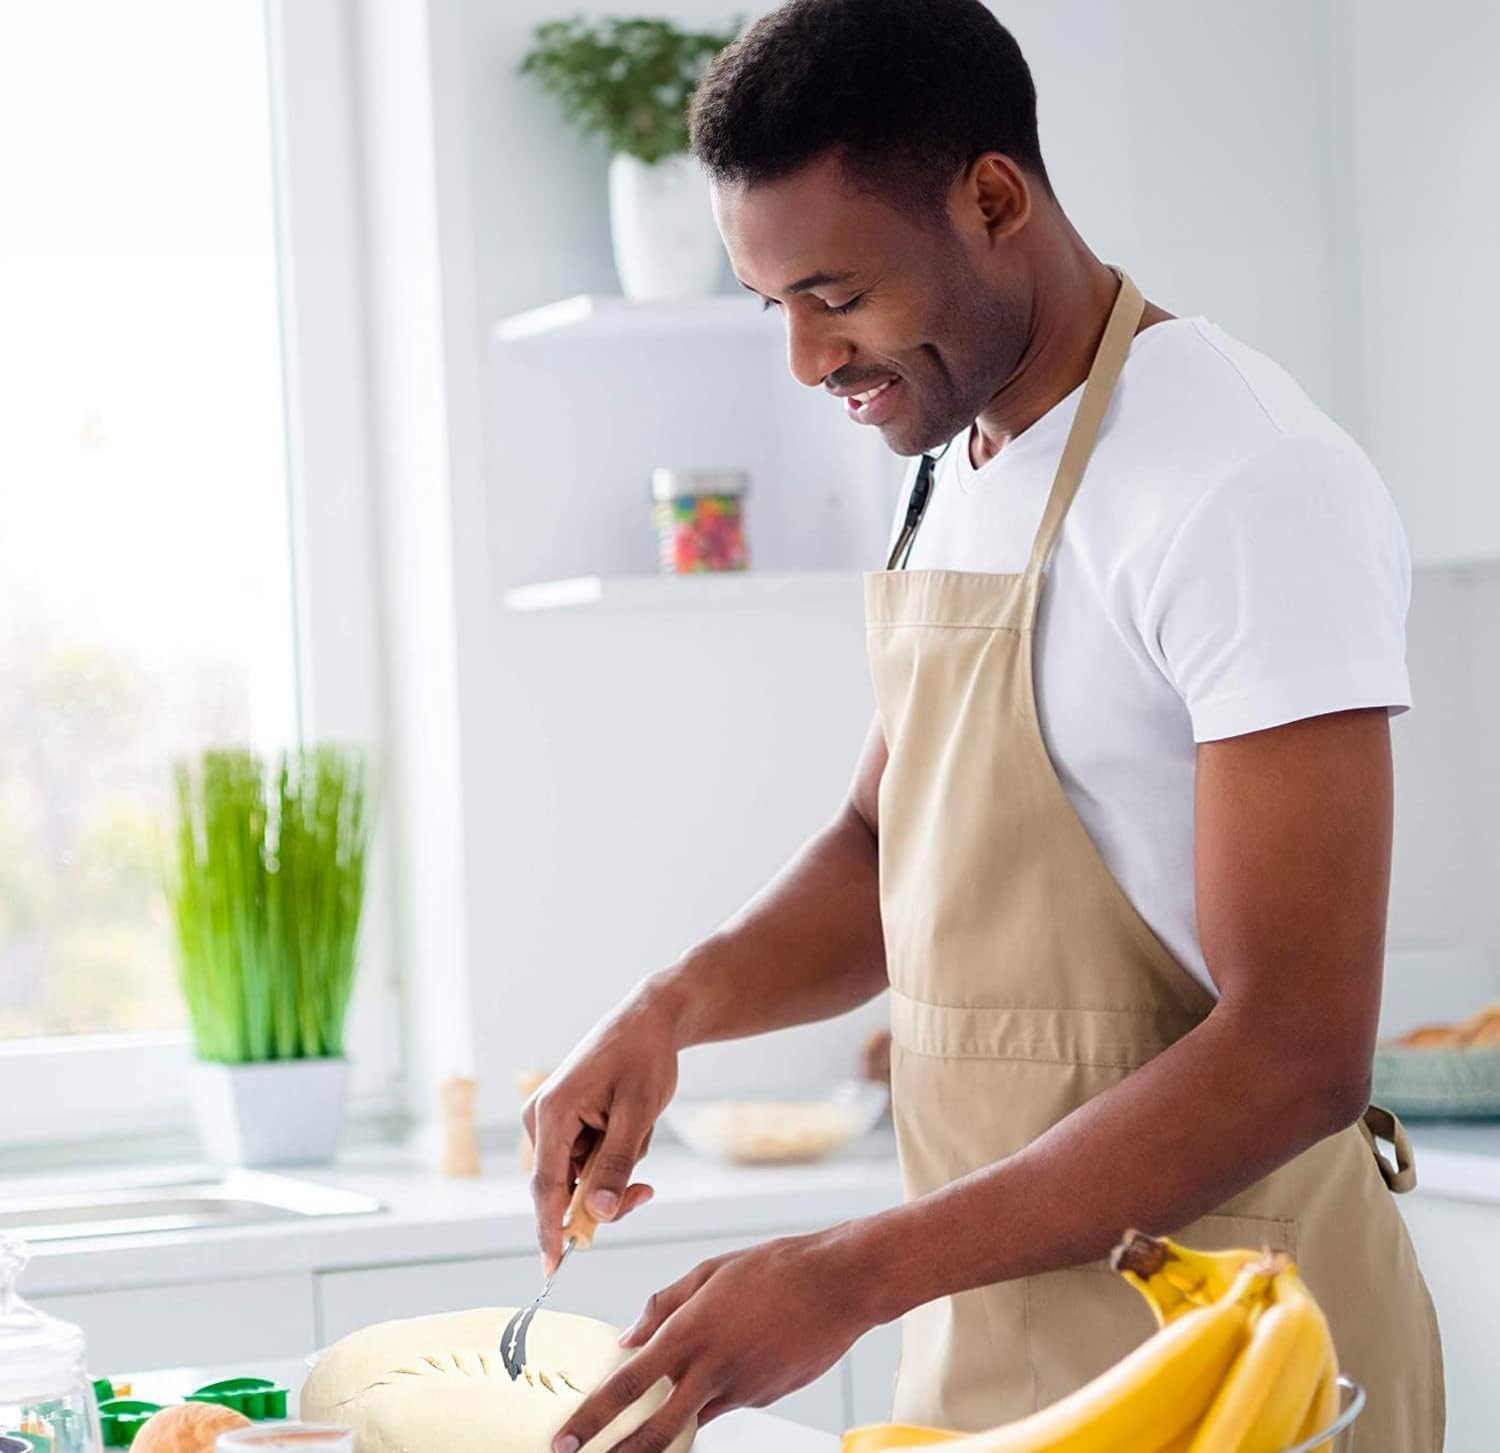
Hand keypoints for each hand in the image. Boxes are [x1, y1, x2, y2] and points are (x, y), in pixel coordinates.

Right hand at [524, 980, 682, 1273]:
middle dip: (605, 1193)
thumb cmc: (644, 1057)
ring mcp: (550, 1121)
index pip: (546, 1188)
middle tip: (645, 1190)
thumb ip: (617, 1165)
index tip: (551, 1271)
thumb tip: (600, 1216)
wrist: (650, 1019)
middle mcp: (540, 1119)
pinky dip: (613, 1154)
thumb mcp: (638, 1113)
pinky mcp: (563, 1122)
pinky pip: (586, 1161)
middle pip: (565, 1188)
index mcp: (551, 1113)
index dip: (550, 1232)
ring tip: (639, 1127)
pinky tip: (631, 1123)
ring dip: (615, 1167)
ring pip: (580, 1177)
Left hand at [551, 1230, 873, 1452]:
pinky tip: (736, 1361)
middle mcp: (712, 1369)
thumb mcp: (709, 1272)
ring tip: (654, 1420)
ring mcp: (742, 1389)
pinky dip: (718, 1393)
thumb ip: (663, 1306)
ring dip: (671, 1425)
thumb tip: (628, 1338)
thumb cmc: (774, 1267)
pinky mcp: (766, 1398)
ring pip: (695, 1419)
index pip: (628, 1385)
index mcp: (691, 1332)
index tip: (566, 1438)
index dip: (593, 1417)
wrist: (840, 1284)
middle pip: (655, 1431)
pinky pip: (729, 1402)